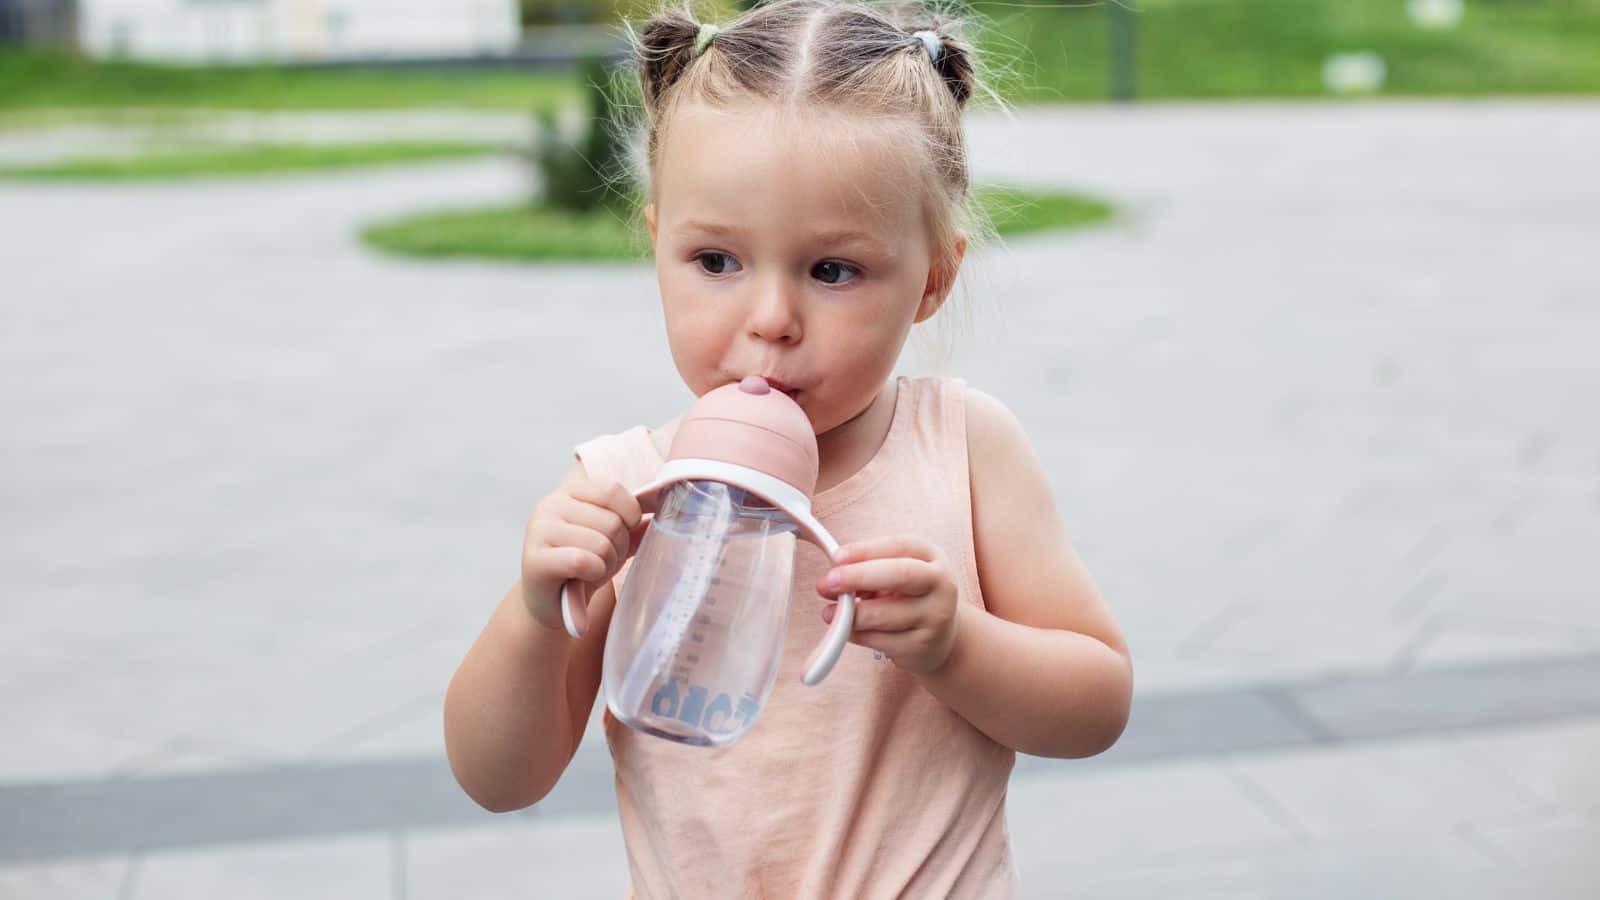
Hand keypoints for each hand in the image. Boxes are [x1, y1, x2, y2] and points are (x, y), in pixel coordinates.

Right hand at [520, 471, 645, 631]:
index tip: (622, 532)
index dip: (629, 514)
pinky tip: (580, 579)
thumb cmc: (584, 566)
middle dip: (617, 547)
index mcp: (569, 492)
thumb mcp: (612, 540)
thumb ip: (635, 523)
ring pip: (600, 542)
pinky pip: (581, 561)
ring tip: (590, 570)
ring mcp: (539, 530)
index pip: (613, 490)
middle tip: (601, 560)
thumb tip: (673, 508)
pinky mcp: (534, 559)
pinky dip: (591, 573)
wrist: (553, 604)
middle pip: (611, 521)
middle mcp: (550, 504)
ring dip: (605, 564)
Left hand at [816, 536, 960, 674]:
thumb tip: (831, 578)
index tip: (836, 557)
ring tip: (829, 612)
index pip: (901, 546)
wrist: (940, 637)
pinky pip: (878, 640)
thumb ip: (869, 569)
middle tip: (827, 582)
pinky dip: (855, 634)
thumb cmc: (909, 597)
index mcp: (932, 557)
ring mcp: (935, 617)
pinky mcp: (921, 646)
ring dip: (849, 613)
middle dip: (858, 576)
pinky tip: (844, 629)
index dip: (866, 550)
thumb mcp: (898, 574)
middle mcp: (940, 584)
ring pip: (883, 614)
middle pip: (900, 574)